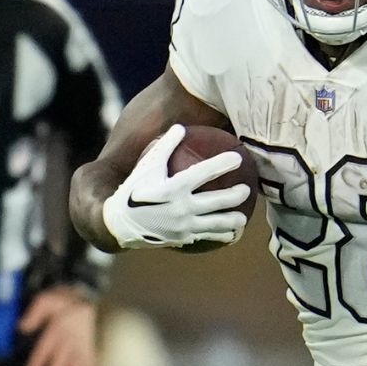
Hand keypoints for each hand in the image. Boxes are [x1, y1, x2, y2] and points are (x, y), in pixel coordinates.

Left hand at [19, 287, 96, 365]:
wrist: (83, 295)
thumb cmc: (59, 300)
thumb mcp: (44, 300)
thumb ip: (33, 314)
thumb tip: (21, 328)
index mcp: (57, 327)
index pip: (45, 347)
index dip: (38, 362)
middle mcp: (70, 337)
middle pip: (61, 360)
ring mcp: (81, 342)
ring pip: (76, 363)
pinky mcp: (88, 344)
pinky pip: (89, 359)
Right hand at [100, 124, 250, 249]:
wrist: (119, 223)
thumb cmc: (134, 189)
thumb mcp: (146, 166)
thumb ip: (165, 146)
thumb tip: (181, 127)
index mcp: (174, 187)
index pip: (204, 172)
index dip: (222, 163)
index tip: (237, 157)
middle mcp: (181, 207)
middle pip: (217, 201)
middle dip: (235, 195)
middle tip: (247, 189)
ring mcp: (183, 226)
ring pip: (215, 224)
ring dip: (232, 220)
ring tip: (243, 218)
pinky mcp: (182, 239)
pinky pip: (206, 237)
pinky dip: (220, 236)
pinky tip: (230, 236)